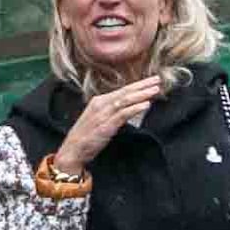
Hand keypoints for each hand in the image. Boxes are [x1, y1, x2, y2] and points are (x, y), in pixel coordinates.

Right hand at [52, 75, 174, 173]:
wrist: (72, 150)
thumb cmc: (85, 137)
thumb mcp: (98, 120)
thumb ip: (112, 113)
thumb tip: (129, 108)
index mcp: (99, 101)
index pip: (122, 90)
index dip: (138, 85)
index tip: (151, 81)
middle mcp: (101, 104)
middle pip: (125, 92)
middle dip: (143, 85)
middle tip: (157, 79)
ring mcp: (103, 114)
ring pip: (125, 100)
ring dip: (142, 94)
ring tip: (155, 89)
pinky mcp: (105, 126)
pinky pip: (123, 114)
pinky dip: (135, 108)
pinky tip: (146, 104)